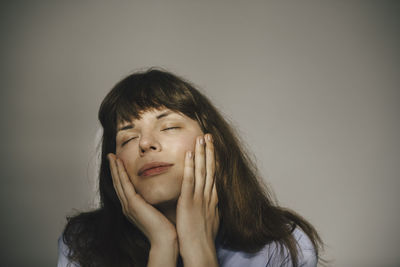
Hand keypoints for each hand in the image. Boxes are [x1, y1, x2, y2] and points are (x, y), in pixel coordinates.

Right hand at [107, 154, 177, 245]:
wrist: (165, 239)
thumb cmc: (165, 227)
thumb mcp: (157, 209)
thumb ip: (154, 200)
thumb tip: (160, 189)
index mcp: (133, 207)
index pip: (124, 187)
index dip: (120, 174)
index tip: (119, 162)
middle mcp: (127, 206)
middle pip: (118, 183)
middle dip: (114, 169)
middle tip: (111, 156)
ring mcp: (128, 205)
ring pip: (119, 182)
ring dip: (115, 168)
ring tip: (112, 156)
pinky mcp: (132, 204)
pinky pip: (124, 184)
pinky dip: (120, 173)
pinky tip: (119, 163)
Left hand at [176, 134, 219, 266]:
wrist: (200, 250)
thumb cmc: (203, 238)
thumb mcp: (210, 220)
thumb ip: (210, 208)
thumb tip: (212, 202)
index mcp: (212, 199)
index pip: (213, 175)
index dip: (212, 160)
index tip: (211, 147)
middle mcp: (208, 195)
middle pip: (210, 168)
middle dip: (209, 151)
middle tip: (208, 135)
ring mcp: (199, 197)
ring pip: (202, 170)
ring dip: (202, 153)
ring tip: (201, 138)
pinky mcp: (189, 201)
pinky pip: (189, 180)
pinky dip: (190, 166)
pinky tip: (189, 154)